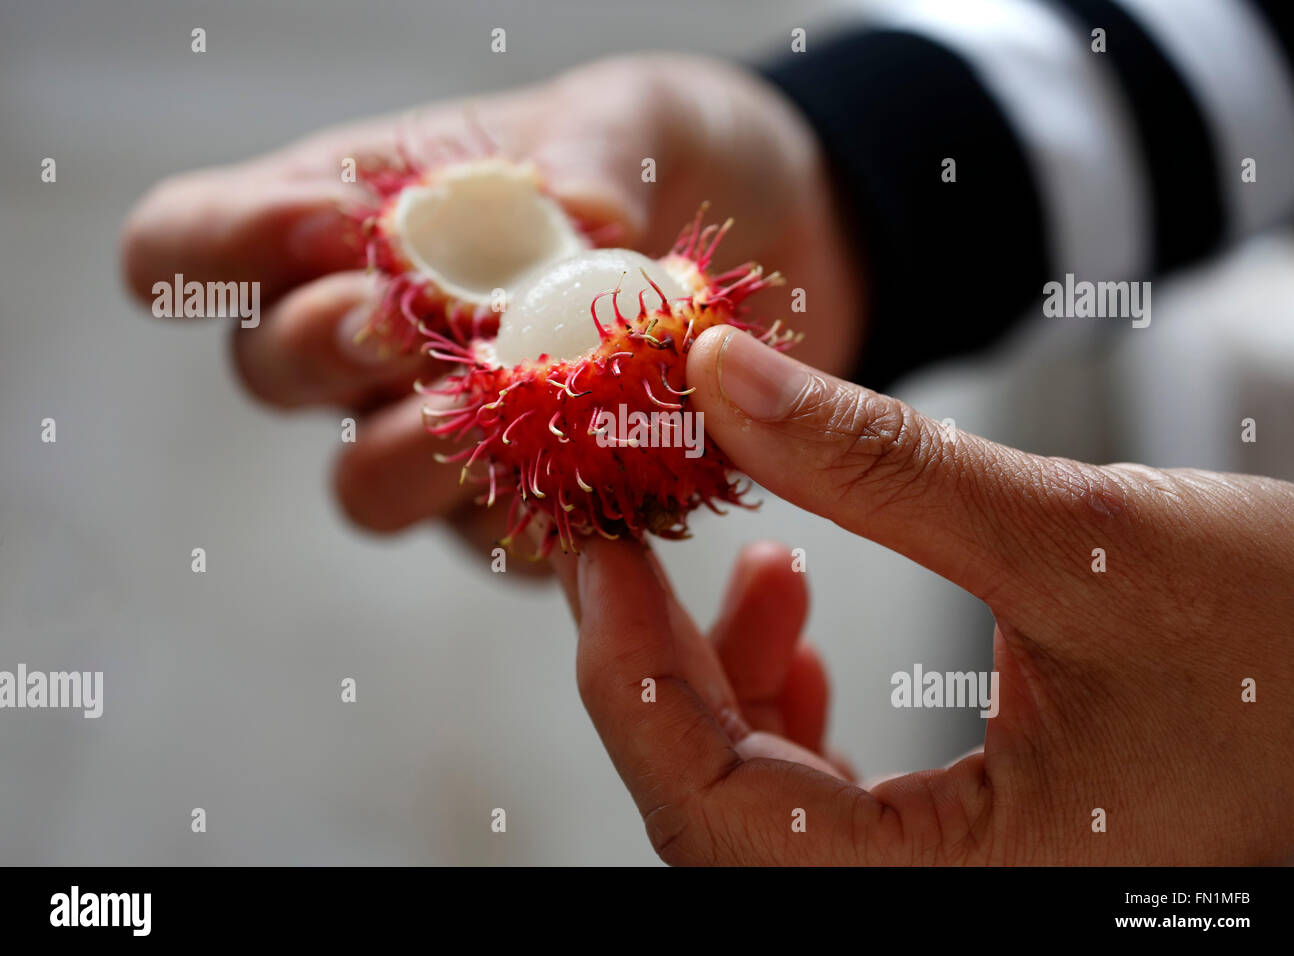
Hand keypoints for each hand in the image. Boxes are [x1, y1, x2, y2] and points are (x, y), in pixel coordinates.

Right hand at [119, 54, 860, 555]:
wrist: (761, 242)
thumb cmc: (661, 163)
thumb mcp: (635, 119)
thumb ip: (594, 149)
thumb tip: (574, 221)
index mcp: (346, 219)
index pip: (189, 245)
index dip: (218, 247)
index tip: (322, 223)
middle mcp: (370, 340)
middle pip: (267, 371)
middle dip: (324, 348)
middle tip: (403, 323)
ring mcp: (436, 435)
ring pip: (363, 485)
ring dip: (414, 451)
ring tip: (499, 404)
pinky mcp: (521, 510)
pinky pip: (494, 542)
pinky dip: (537, 509)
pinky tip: (600, 465)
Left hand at [553, 326, 1293, 864]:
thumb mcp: (1081, 540)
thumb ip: (882, 468)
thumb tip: (724, 380)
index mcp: (967, 890)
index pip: (714, 811)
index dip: (628, 672)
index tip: (595, 552)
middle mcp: (941, 908)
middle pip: (717, 809)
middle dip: (660, 665)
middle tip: (631, 537)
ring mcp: (953, 886)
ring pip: (761, 804)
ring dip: (726, 679)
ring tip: (757, 564)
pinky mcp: (966, 849)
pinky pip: (821, 801)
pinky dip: (786, 706)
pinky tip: (798, 621)